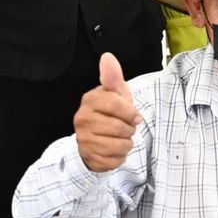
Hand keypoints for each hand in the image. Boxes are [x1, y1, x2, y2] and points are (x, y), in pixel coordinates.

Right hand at [74, 53, 141, 172]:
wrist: (94, 137)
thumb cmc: (110, 112)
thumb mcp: (114, 93)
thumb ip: (112, 77)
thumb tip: (107, 57)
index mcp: (89, 100)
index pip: (115, 104)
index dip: (130, 112)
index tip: (136, 116)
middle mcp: (82, 120)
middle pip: (118, 127)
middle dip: (130, 129)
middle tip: (127, 128)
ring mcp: (83, 140)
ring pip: (118, 146)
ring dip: (127, 144)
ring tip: (121, 138)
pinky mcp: (88, 158)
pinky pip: (114, 160)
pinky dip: (120, 157)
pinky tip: (114, 150)